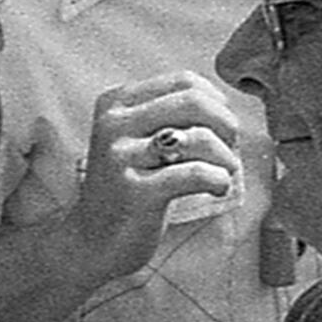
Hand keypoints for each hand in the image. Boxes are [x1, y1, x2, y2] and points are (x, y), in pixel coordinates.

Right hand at [63, 71, 250, 280]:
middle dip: (226, 124)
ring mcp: (121, 157)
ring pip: (199, 137)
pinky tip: (218, 189)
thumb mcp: (137, 140)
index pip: (183, 80)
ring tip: (224, 172)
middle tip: (230, 149)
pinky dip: (219, 180)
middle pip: (194, 101)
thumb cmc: (129, 188)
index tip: (221, 128)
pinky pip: (197, 174)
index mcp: (115, 103)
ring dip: (227, 157)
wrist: (92, 241)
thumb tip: (225, 104)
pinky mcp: (137, 191)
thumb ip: (169, 115)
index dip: (216, 102)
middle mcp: (114, 124)